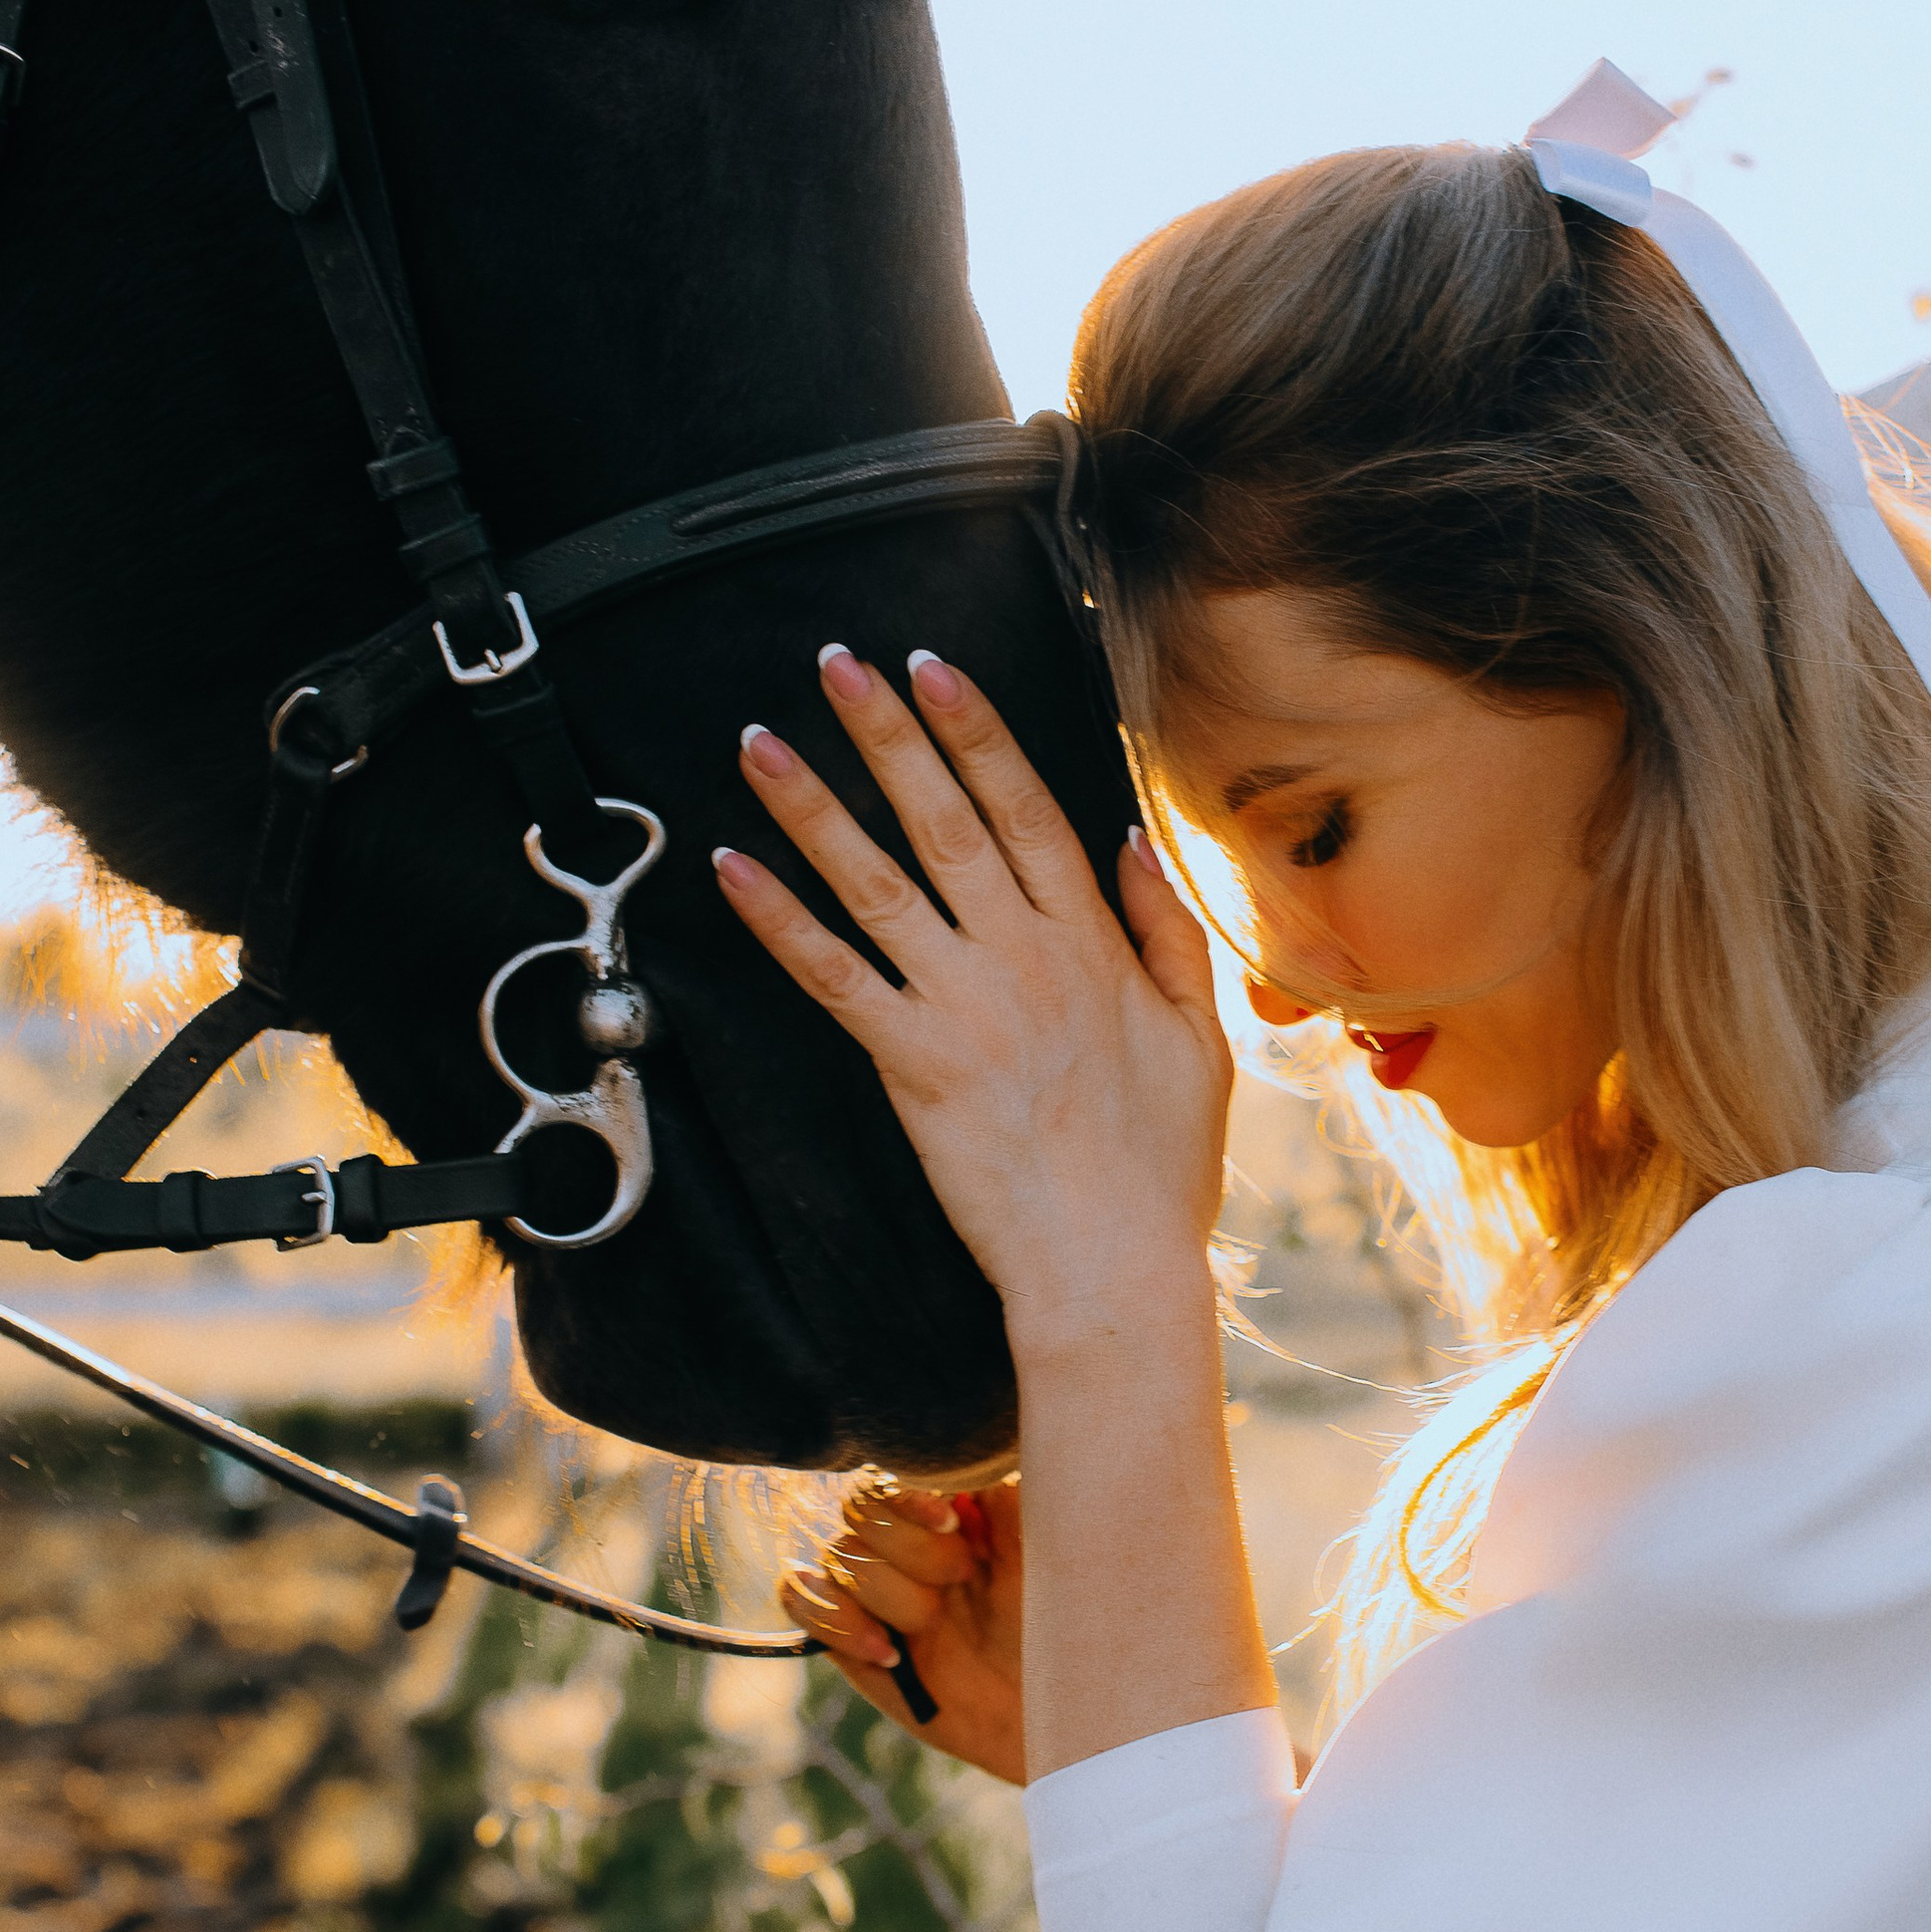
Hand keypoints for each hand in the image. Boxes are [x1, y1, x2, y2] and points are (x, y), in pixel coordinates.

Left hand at [712, 646, 1229, 1352]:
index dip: (974, 733)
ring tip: (759, 743)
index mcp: (1091, 944)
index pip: (1024, 807)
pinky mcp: (912, 1063)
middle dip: (885, 733)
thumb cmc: (1161, 1167)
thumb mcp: (1198, 1036)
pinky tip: (732, 868)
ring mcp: (963, 1005)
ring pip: (875, 881)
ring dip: (811, 806)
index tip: (932, 669)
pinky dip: (779, 920)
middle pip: (942, 820)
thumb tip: (1129, 840)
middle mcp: (1023, 956)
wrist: (1111, 1268)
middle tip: (834, 663)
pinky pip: (832, 976)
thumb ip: (1166, 933)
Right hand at [782, 1475, 1026, 1784]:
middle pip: (859, 1508)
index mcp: (944, 1506)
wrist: (1036, 1710)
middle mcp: (898, 1538)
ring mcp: (865, 1585)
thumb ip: (1007, 1495)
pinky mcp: (840, 1632)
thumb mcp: (1042, 1553)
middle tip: (963, 1581)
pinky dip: (839, 1621)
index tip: (953, 1522)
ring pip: (838, 1556)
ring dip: (893, 1597)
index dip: (912, 1495)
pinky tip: (890, 1652)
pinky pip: (797, 1596)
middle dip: (915, 1551)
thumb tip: (972, 1456)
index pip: (895, 1470)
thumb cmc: (1048, 1625)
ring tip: (934, 1626)